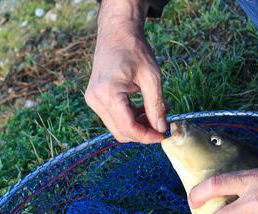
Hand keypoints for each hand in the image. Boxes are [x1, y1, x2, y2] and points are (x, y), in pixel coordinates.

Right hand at [85, 0, 166, 143]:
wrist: (117, 33)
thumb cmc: (134, 50)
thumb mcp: (152, 77)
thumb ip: (156, 105)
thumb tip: (161, 128)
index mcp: (107, 93)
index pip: (128, 128)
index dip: (147, 136)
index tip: (163, 135)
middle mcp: (95, 99)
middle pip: (121, 132)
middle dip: (143, 133)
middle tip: (163, 123)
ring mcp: (93, 100)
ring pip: (118, 127)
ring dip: (139, 126)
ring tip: (158, 111)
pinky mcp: (96, 99)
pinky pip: (115, 118)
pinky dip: (131, 118)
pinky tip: (145, 108)